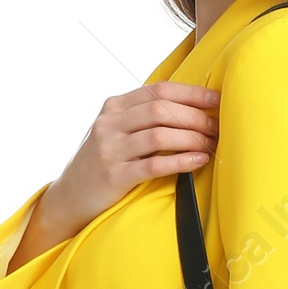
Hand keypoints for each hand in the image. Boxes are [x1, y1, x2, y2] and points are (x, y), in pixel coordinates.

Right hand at [11, 82, 219, 265]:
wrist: (69, 197)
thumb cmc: (103, 164)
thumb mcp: (117, 133)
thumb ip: (143, 119)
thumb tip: (192, 110)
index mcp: (114, 107)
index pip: (158, 90)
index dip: (191, 92)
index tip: (216, 98)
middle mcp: (110, 123)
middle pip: (161, 110)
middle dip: (195, 117)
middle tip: (218, 127)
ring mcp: (110, 149)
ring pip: (159, 135)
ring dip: (192, 138)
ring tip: (212, 145)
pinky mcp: (114, 176)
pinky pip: (154, 165)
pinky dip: (180, 161)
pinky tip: (199, 160)